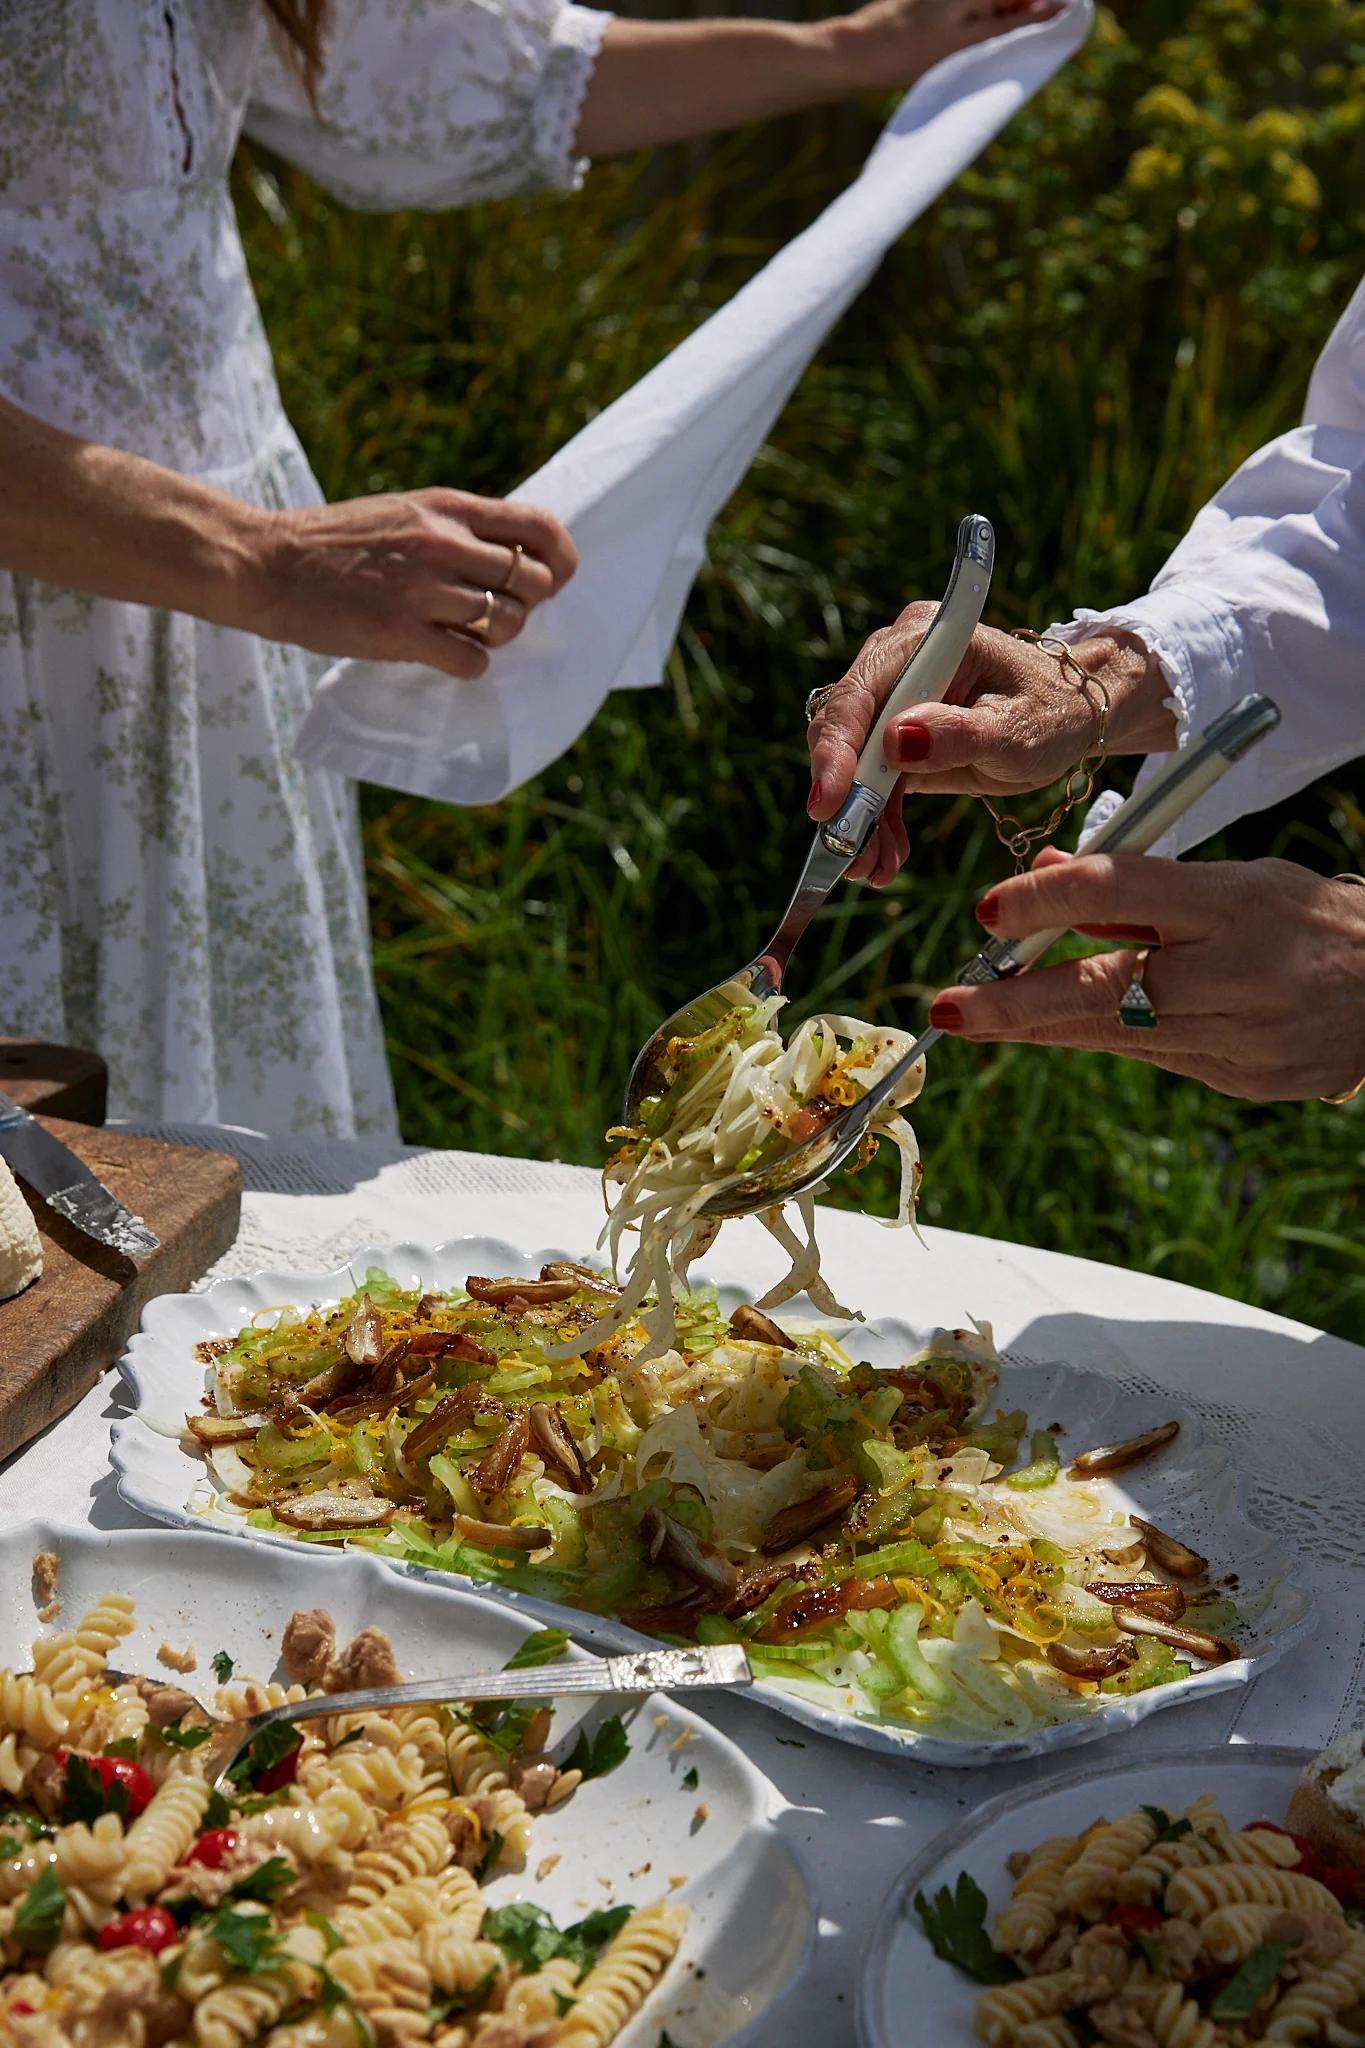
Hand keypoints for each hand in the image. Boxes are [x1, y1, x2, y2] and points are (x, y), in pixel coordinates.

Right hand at [243, 488, 577, 679]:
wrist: (267, 563)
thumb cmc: (334, 543)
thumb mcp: (402, 512)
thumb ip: (455, 528)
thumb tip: (510, 557)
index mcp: (446, 508)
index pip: (538, 526)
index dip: (560, 558)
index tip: (553, 578)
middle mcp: (443, 543)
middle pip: (533, 583)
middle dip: (523, 605)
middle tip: (489, 612)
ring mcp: (423, 589)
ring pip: (508, 624)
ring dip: (494, 637)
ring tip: (459, 633)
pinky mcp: (401, 632)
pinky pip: (472, 660)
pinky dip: (467, 664)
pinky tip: (439, 654)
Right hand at [806, 607, 1177, 885]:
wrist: (1071, 719)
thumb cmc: (1054, 713)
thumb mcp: (1020, 728)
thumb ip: (961, 733)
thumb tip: (895, 740)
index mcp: (925, 640)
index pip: (860, 694)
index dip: (836, 749)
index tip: (826, 804)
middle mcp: (896, 662)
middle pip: (845, 732)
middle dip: (846, 798)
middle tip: (852, 855)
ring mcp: (892, 700)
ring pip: (853, 765)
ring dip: (859, 821)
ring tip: (871, 869)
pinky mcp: (895, 736)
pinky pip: (871, 783)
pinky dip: (875, 822)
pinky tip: (884, 857)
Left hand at [829, 0, 1063, 89]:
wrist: (853, 58)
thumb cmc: (905, 53)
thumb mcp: (968, 42)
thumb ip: (1016, 26)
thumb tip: (1059, 9)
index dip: (1056, 9)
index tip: (1072, 35)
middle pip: (1018, 0)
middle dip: (1038, 21)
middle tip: (1054, 52)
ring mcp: (954, 0)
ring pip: (1000, 11)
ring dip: (1012, 34)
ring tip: (1020, 58)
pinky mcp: (942, 12)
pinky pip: (979, 20)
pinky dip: (990, 38)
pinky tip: (991, 58)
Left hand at [926, 848, 1364, 1101]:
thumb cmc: (1303, 919)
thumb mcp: (1234, 879)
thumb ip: (1138, 882)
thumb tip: (1045, 874)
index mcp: (1235, 904)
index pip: (1122, 889)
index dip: (1047, 899)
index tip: (988, 909)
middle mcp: (1235, 976)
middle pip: (1105, 988)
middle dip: (1014, 1004)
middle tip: (948, 1009)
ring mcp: (1239, 1039)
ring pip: (1114, 1033)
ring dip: (1038, 1026)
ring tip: (973, 1019)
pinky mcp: (1238, 1080)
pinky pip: (1149, 1055)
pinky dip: (1100, 1037)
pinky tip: (1052, 1029)